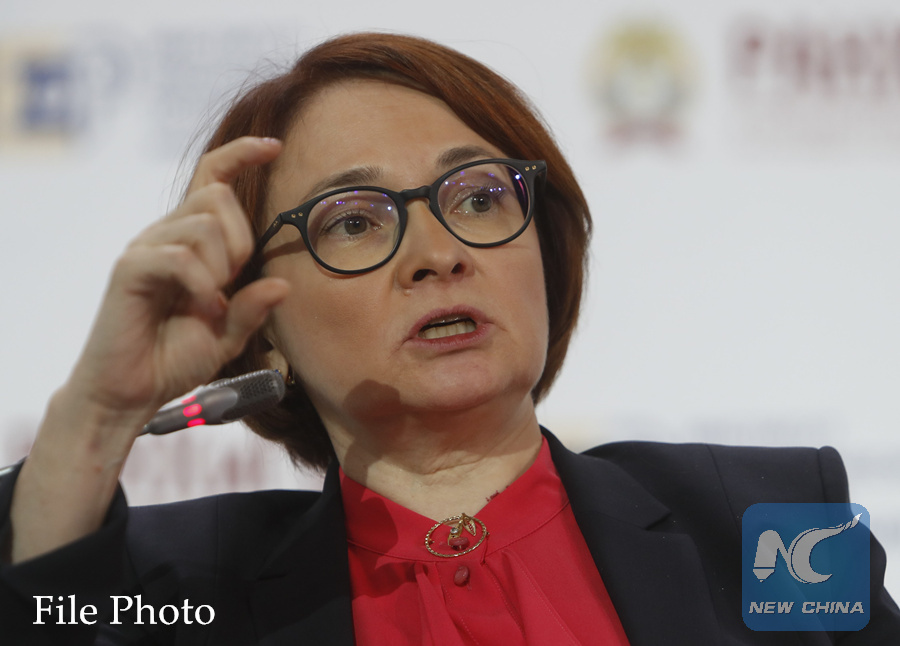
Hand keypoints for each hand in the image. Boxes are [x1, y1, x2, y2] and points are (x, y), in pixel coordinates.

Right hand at [67, 136, 289, 436]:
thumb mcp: (228, 336)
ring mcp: (146, 248)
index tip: (274, 147)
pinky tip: (201, 308)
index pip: (213, 178)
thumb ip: (253, 309)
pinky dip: (201, 284)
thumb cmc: (174, 358)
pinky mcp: (131, 269)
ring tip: (209, 305)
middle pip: (218, 197)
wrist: (131, 392)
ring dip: (219, 269)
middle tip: (227, 287)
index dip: (241, 155)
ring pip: (203, 225)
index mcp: (191, 241)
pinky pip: (179, 256)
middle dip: (239, 242)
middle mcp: (166, 234)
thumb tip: (283, 285)